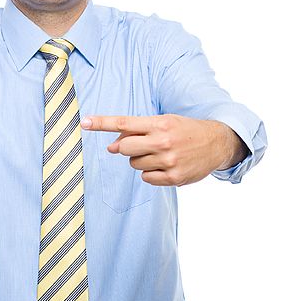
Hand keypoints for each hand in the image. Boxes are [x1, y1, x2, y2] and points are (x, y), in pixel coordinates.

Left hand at [81, 114, 247, 185]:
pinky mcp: (173, 178)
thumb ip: (138, 132)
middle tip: (143, 145)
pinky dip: (151, 173)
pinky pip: (146, 178)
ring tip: (160, 154)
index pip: (124, 122)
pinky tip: (165, 166)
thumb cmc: (184, 131)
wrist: (216, 143)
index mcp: (160, 124)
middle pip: (124, 147)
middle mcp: (163, 141)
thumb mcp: (164, 122)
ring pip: (134, 164)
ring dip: (141, 160)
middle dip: (127, 147)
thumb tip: (112, 146)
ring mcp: (168, 161)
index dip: (102, 123)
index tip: (84, 122)